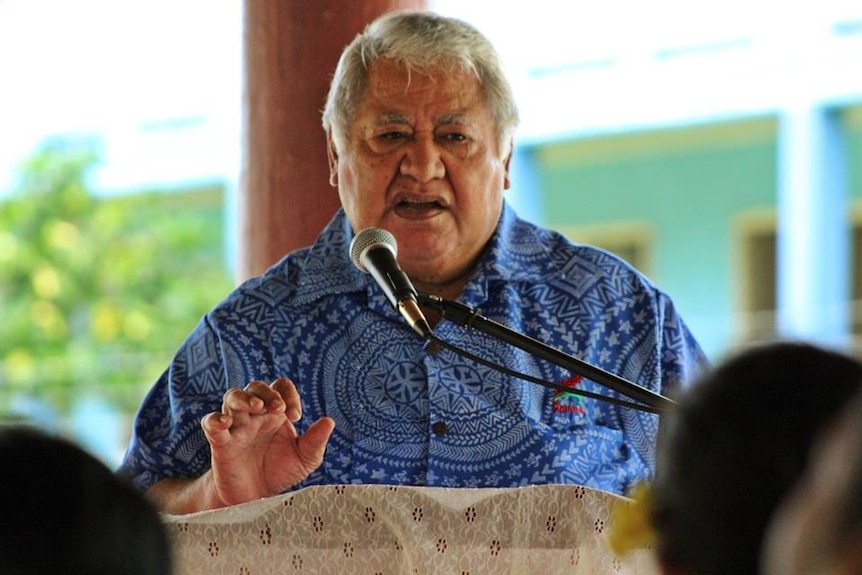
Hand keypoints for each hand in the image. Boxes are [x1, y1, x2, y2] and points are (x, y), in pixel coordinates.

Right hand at [200, 377, 334, 506]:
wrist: (256, 498)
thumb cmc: (279, 473)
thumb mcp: (304, 459)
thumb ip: (315, 441)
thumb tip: (329, 421)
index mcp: (276, 414)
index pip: (279, 387)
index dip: (288, 393)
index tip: (295, 415)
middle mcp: (255, 415)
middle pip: (255, 387)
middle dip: (267, 393)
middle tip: (279, 408)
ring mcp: (236, 427)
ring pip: (232, 398)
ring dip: (244, 398)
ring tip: (257, 407)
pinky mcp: (220, 443)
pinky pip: (211, 423)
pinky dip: (215, 419)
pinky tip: (226, 423)